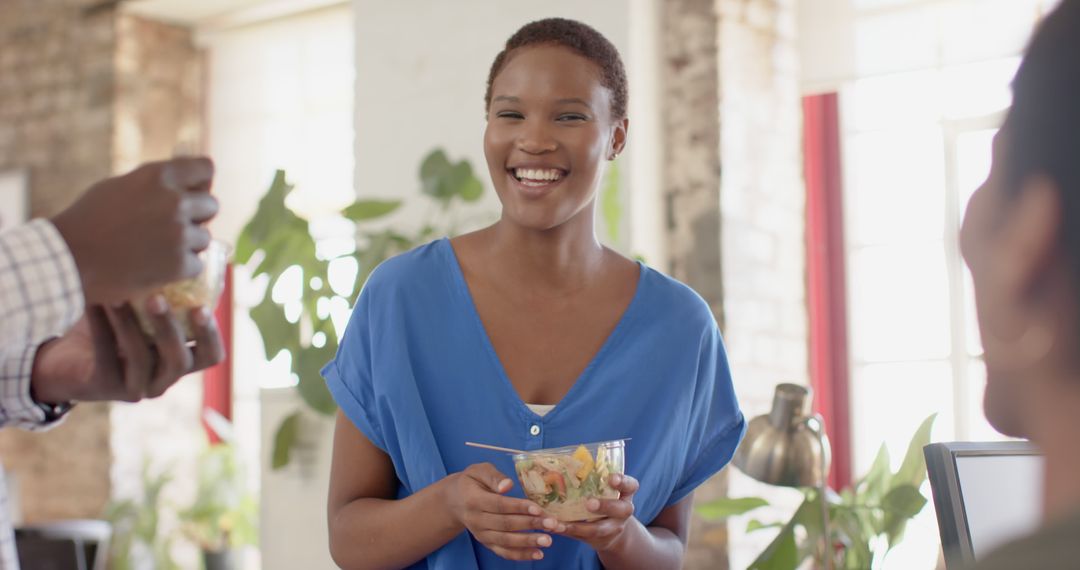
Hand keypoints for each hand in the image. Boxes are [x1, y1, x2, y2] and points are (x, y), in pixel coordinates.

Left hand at [30, 296, 224, 403]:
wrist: (67, 352)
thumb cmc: (115, 324)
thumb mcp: (144, 310)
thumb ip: (168, 294)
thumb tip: (191, 251)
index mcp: (181, 360)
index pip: (211, 355)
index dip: (210, 335)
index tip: (200, 307)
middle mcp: (163, 379)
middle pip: (179, 360)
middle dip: (169, 328)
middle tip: (157, 298)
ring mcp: (134, 387)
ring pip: (141, 358)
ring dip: (130, 324)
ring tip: (118, 295)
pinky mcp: (103, 386)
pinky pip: (106, 356)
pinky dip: (102, 327)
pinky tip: (95, 302)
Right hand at [51, 157, 218, 304]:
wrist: (70, 260)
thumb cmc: (88, 220)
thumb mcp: (121, 186)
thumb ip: (156, 183)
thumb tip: (187, 181)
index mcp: (159, 176)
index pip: (206, 168)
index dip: (201, 183)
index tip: (192, 194)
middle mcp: (175, 202)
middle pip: (211, 206)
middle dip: (196, 217)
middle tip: (170, 228)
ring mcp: (179, 233)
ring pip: (204, 238)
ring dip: (187, 245)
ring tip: (155, 249)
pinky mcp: (180, 263)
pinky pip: (196, 264)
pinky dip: (181, 269)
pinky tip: (156, 267)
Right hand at [445, 463, 556, 561]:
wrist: (454, 500)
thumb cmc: (471, 481)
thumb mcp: (478, 471)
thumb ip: (493, 476)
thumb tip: (507, 486)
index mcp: (474, 500)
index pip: (499, 505)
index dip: (519, 507)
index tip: (538, 508)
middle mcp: (476, 520)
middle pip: (506, 524)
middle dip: (531, 525)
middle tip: (552, 524)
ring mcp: (481, 534)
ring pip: (506, 541)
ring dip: (528, 542)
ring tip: (548, 540)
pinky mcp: (486, 543)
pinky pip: (504, 552)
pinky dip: (521, 555)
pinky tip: (538, 554)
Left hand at [556, 473, 639, 552]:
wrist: (611, 531)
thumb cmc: (604, 499)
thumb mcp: (605, 489)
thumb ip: (593, 478)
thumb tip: (564, 459)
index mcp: (625, 494)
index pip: (630, 485)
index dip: (622, 482)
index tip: (611, 478)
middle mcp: (622, 512)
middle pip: (619, 510)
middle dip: (604, 506)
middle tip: (589, 503)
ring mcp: (611, 528)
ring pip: (597, 529)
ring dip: (577, 526)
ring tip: (558, 523)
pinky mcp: (597, 539)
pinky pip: (581, 537)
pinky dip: (566, 531)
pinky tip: (553, 527)